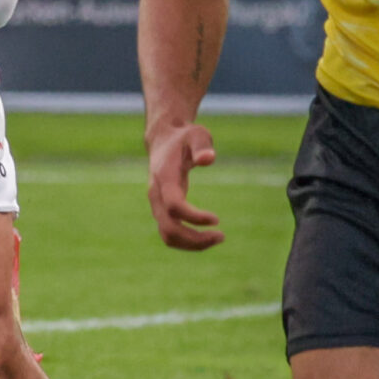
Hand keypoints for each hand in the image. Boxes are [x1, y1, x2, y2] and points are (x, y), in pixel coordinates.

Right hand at [147, 121, 223, 249]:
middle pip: (169, 228)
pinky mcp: (161, 210)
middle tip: (222, 236)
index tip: (216, 220)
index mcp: (164, 177)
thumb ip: (202, 146)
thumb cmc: (184, 137)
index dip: (194, 217)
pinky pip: (170, 233)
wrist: (163, 140)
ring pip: (168, 235)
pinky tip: (207, 236)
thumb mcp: (196, 134)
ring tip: (218, 238)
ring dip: (192, 244)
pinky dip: (188, 241)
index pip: (174, 205)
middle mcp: (156, 194)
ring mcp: (156, 204)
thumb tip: (209, 159)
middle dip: (195, 238)